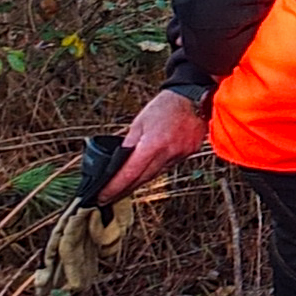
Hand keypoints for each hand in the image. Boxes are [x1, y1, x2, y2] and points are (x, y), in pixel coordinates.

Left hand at [104, 90, 207, 204]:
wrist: (193, 97)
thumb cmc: (165, 106)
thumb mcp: (138, 123)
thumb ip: (129, 144)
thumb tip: (117, 162)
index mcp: (153, 144)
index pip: (130, 173)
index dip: (114, 187)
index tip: (103, 196)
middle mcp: (168, 152)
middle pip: (143, 179)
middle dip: (124, 190)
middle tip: (110, 197)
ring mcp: (180, 154)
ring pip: (156, 174)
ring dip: (140, 180)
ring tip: (126, 186)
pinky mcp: (188, 153)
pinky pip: (168, 166)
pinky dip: (156, 168)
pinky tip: (149, 168)